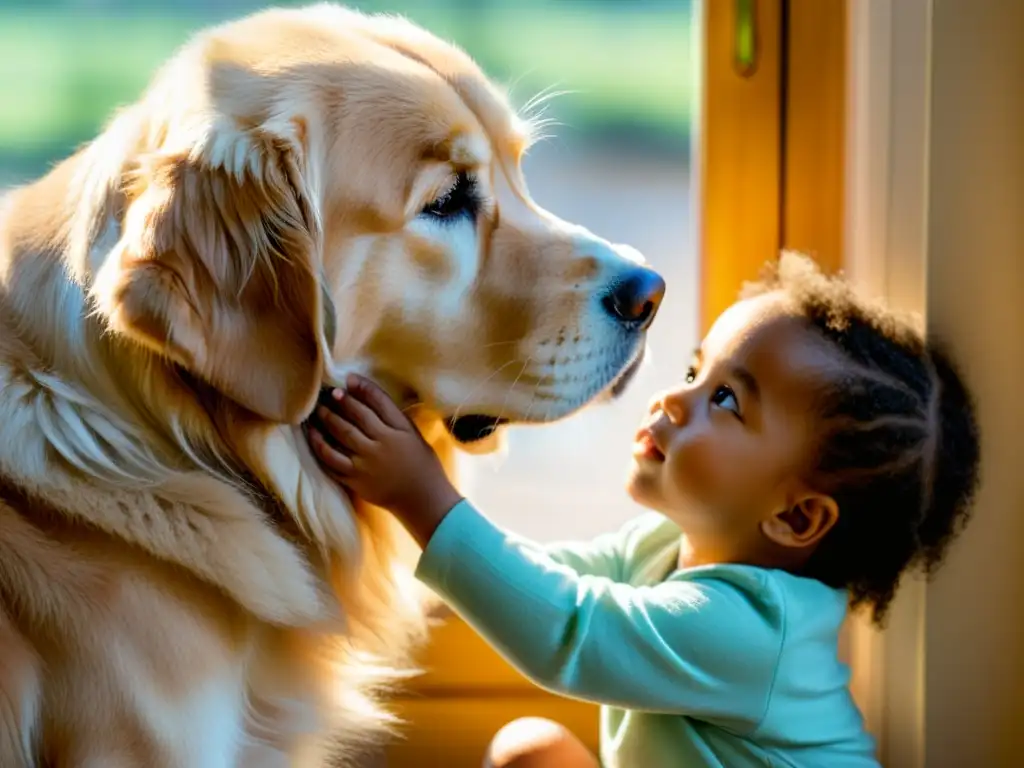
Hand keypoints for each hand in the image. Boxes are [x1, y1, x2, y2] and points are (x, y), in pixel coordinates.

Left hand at [306, 374, 462, 547]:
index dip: (362, 389)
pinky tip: (314, 436)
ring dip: (327, 420)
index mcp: (399, 431)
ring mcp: (366, 465)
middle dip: (341, 402)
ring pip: (341, 437)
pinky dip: (320, 447)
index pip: (378, 403)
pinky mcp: (355, 481)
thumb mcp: (412, 433)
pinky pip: (332, 462)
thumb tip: (365, 393)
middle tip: (329, 392)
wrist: (421, 498)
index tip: (349, 379)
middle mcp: (381, 446)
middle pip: (356, 417)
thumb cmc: (420, 462)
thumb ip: (391, 414)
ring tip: (318, 411)